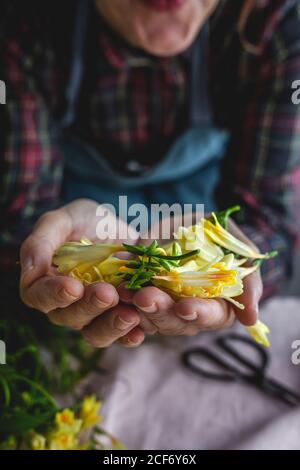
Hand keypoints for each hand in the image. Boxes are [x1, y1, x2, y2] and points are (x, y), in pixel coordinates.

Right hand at [20, 199, 142, 346]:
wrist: (123, 228)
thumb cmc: (85, 221)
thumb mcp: (64, 220)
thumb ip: (42, 241)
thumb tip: (30, 271)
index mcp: (45, 282)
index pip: (39, 295)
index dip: (54, 294)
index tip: (73, 287)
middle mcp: (65, 305)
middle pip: (69, 317)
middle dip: (89, 306)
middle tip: (107, 293)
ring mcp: (93, 315)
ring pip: (95, 332)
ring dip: (111, 326)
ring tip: (129, 314)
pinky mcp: (117, 317)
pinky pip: (121, 335)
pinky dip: (129, 336)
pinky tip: (139, 331)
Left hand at [107, 217, 262, 346]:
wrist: (178, 225)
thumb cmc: (213, 234)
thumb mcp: (235, 245)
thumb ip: (249, 278)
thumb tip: (252, 320)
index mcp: (217, 305)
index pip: (211, 317)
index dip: (199, 314)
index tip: (185, 305)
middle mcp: (188, 313)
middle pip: (176, 322)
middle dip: (161, 310)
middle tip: (146, 297)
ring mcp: (161, 309)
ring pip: (149, 319)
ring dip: (137, 308)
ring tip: (126, 291)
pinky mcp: (137, 301)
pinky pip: (128, 310)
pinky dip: (120, 303)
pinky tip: (115, 291)